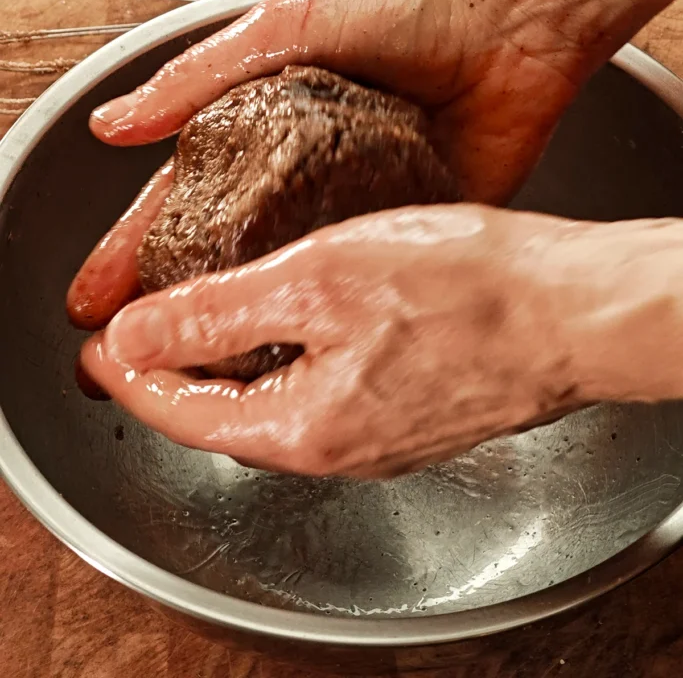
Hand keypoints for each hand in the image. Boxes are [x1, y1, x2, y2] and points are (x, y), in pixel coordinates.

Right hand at [69, 0, 581, 328]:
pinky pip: (365, 270)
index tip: (97, 293)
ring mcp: (358, 200)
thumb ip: (198, 77)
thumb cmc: (400, 1)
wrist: (507, 13)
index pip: (186, 195)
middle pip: (231, 244)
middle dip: (179, 295)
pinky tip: (300, 343)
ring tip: (203, 365)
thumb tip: (115, 124)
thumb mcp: (282, 28)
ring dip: (250, 313)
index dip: (136, 244)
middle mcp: (306, 169)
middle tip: (134, 345)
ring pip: (292, 269)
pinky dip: (333, 307)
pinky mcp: (414, 219)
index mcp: (268, 122)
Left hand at [79, 205, 682, 477]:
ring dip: (230, 362)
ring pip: (276, 400)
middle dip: (173, 373)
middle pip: (226, 414)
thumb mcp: (318, 280)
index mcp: (304, 427)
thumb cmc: (469, 291)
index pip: (182, 412)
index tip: (100, 345)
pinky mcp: (411, 405)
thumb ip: (216, 312)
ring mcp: (379, 433)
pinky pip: (324, 389)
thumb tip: (134, 337)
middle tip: (140, 331)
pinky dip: (286, 355)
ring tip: (203, 319)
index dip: (131, 371)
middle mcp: (339, 446)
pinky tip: (292, 319)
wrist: (575, 310)